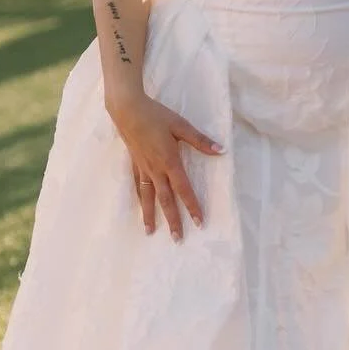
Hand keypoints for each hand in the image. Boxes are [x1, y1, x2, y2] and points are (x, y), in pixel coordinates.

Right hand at [108, 93, 221, 239]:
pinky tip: (140, 206)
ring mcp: (143, 169)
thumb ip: (200, 140)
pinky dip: (139, 199)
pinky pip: (137, 186)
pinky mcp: (134, 164)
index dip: (192, 207)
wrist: (127, 110)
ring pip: (148, 197)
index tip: (198, 223)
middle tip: (177, 239)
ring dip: (150, 216)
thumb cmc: (156, 116)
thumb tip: (221, 150)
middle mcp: (156, 170)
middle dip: (172, 220)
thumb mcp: (181, 125)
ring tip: (150, 233)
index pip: (184, 189)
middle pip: (166, 200)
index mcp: (170, 162)